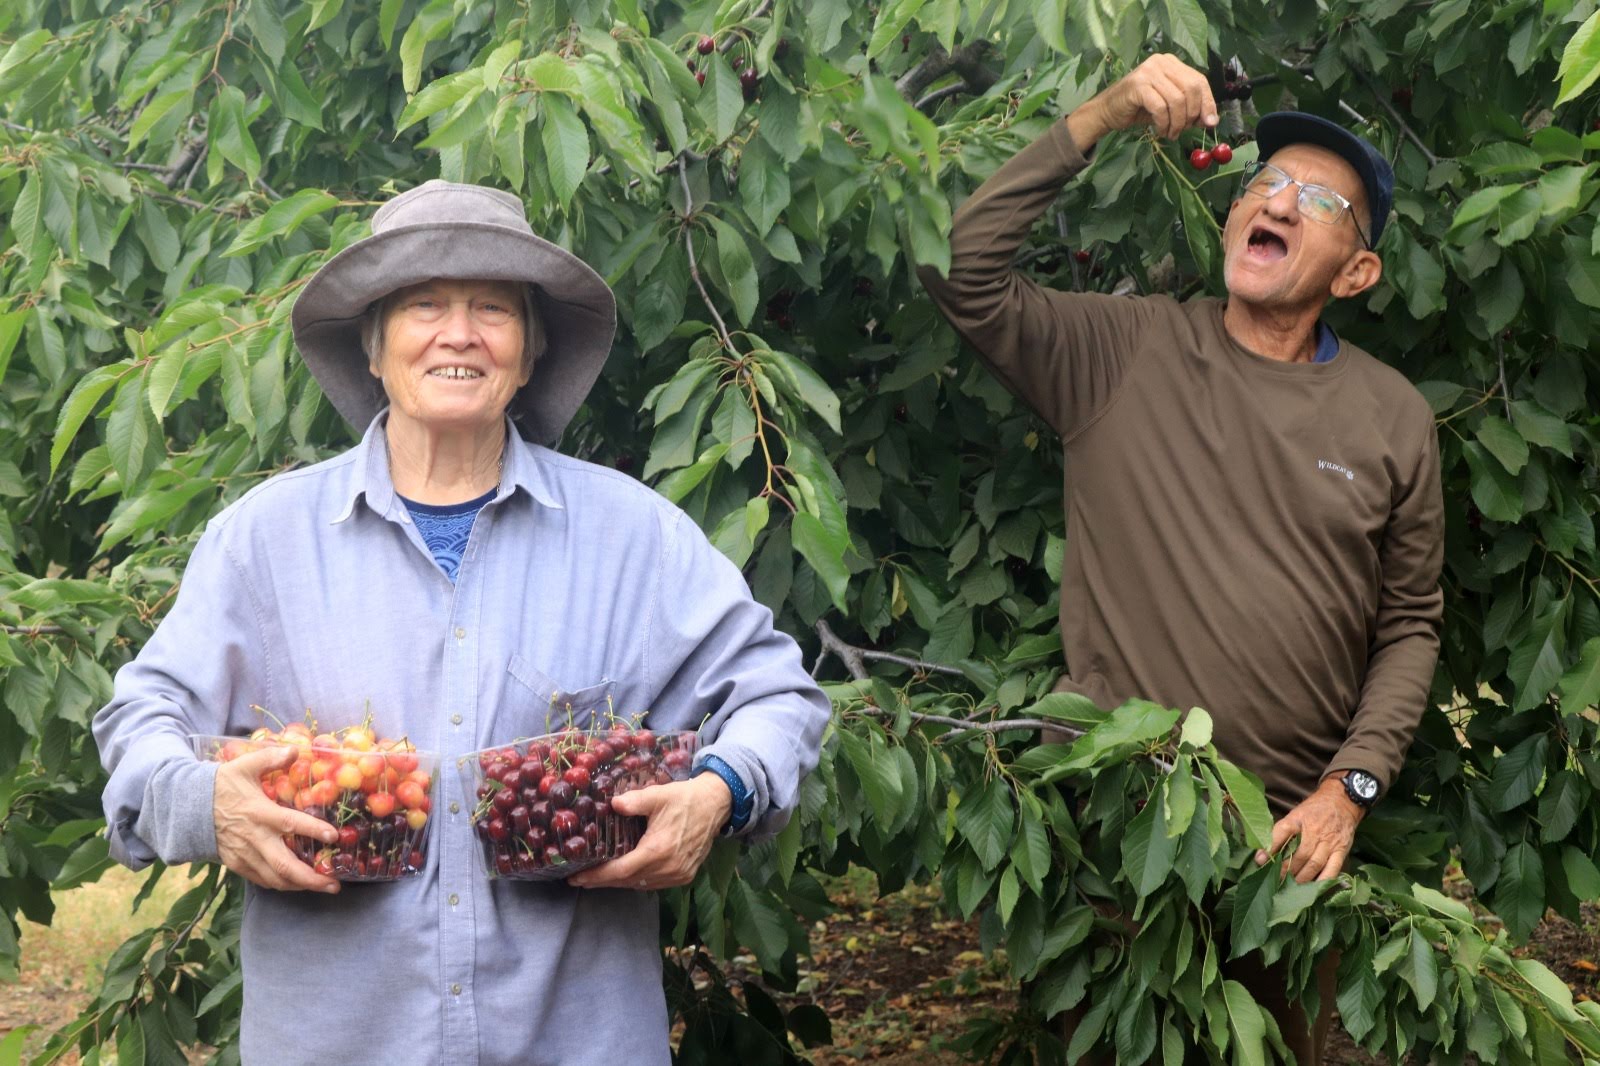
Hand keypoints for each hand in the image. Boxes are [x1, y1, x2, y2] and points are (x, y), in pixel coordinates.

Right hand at [214, 745, 340, 892]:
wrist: (189, 808)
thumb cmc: (221, 785)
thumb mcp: (244, 765)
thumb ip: (271, 757)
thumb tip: (296, 749)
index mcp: (259, 812)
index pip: (290, 824)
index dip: (313, 830)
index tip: (334, 835)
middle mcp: (254, 838)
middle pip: (285, 865)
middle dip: (312, 878)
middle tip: (335, 884)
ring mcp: (245, 855)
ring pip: (275, 878)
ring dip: (300, 886)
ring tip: (324, 887)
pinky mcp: (236, 864)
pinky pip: (262, 880)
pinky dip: (281, 884)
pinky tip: (297, 883)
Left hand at [568, 773, 732, 890]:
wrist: (715, 805)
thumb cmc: (685, 798)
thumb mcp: (658, 794)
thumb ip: (633, 801)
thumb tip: (612, 804)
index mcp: (659, 849)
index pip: (621, 870)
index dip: (597, 876)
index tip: (576, 878)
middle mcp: (668, 867)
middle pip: (628, 881)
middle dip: (602, 881)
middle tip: (579, 879)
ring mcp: (678, 874)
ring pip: (641, 885)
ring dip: (619, 882)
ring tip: (597, 878)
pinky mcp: (684, 876)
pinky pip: (654, 884)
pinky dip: (637, 881)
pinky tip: (625, 874)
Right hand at [1068, 53, 1218, 150]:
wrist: (1108, 111)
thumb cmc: (1139, 108)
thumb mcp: (1170, 107)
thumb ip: (1189, 109)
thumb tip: (1211, 121)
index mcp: (1172, 63)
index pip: (1199, 80)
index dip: (1208, 103)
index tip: (1210, 123)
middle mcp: (1161, 62)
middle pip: (1192, 88)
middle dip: (1192, 114)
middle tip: (1184, 130)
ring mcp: (1149, 71)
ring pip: (1178, 100)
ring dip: (1177, 123)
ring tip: (1170, 133)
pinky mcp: (1138, 85)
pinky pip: (1161, 107)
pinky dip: (1164, 123)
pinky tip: (1160, 130)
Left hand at [1254, 776, 1363, 883]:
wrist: (1342, 801)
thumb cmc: (1313, 810)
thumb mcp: (1295, 814)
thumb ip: (1281, 832)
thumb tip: (1263, 853)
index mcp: (1298, 819)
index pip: (1282, 832)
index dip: (1270, 847)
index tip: (1260, 860)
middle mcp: (1314, 831)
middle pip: (1298, 855)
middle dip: (1285, 870)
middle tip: (1276, 880)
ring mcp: (1329, 842)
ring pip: (1313, 864)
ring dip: (1300, 878)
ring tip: (1290, 887)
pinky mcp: (1342, 850)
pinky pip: (1332, 869)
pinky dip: (1322, 881)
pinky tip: (1313, 889)